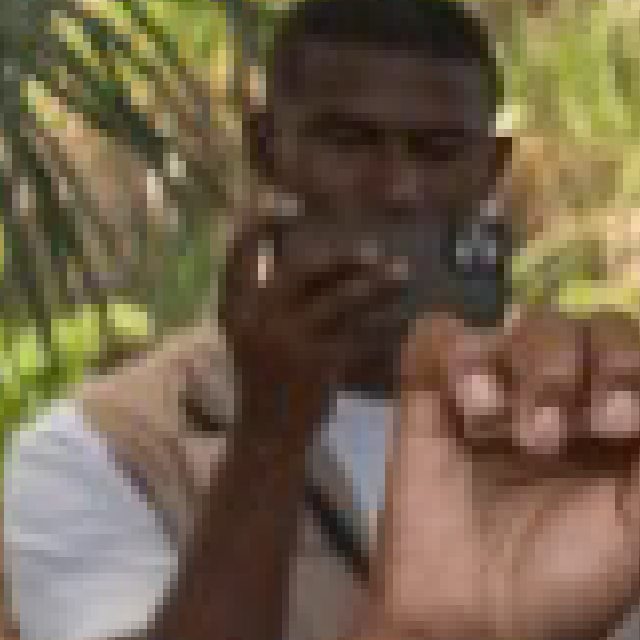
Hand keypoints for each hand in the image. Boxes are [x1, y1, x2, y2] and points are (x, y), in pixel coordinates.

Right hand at [215, 202, 423, 434]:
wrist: (267, 434)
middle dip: (342, 256)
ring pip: (341, 300)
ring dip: (376, 284)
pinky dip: (386, 323)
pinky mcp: (320, 366)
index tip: (287, 205)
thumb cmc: (263, 377)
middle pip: (303, 269)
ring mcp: (290, 342)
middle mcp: (258, 318)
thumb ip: (262, 293)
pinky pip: (362, 335)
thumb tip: (294, 248)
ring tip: (403, 273)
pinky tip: (405, 315)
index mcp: (234, 306)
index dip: (261, 222)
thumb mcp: (247, 332)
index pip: (241, 250)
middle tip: (375, 250)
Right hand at [330, 310, 639, 639]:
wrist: (470, 636)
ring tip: (537, 441)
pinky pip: (444, 334)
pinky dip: (465, 356)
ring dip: (546, 372)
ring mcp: (505, 394)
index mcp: (631, 435)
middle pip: (605, 330)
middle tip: (614, 424)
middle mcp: (573, 403)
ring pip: (534, 324)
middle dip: (619, 361)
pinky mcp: (434, 397)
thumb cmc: (558, 599)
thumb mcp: (638, 541)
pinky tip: (479, 411)